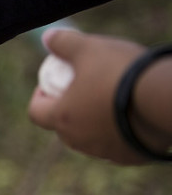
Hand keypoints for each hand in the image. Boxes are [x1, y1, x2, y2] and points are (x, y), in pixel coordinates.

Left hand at [28, 29, 148, 163]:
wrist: (165, 99)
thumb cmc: (121, 73)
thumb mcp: (89, 49)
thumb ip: (64, 42)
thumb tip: (47, 37)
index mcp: (62, 118)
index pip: (35, 113)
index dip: (39, 98)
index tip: (49, 86)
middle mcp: (79, 141)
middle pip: (63, 128)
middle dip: (66, 111)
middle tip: (80, 92)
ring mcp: (105, 152)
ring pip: (90, 139)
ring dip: (92, 124)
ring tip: (107, 102)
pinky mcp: (130, 158)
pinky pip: (118, 146)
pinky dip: (119, 133)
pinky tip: (129, 117)